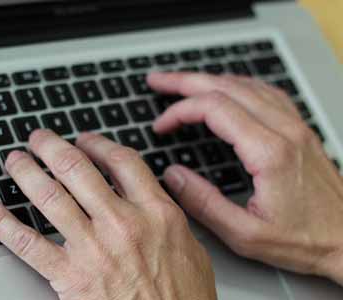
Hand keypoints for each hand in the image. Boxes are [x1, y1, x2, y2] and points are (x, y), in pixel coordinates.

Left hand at [0, 130, 216, 299]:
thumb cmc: (183, 296)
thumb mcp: (190, 245)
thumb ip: (170, 212)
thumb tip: (157, 189)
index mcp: (155, 212)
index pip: (121, 161)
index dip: (98, 143)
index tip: (86, 140)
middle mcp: (122, 223)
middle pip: (78, 169)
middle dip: (53, 147)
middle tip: (40, 139)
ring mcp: (93, 247)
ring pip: (49, 196)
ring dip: (26, 172)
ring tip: (15, 159)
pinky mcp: (69, 276)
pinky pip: (26, 242)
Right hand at [148, 72, 342, 284]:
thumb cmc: (304, 240)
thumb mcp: (245, 234)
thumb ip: (204, 203)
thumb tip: (173, 176)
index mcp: (269, 152)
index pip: (214, 109)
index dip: (180, 111)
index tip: (162, 125)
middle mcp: (283, 130)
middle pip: (225, 87)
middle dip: (185, 82)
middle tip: (159, 81)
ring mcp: (294, 126)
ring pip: (245, 85)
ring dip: (209, 80)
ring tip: (184, 82)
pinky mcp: (299, 129)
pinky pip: (266, 92)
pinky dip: (238, 84)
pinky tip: (227, 87)